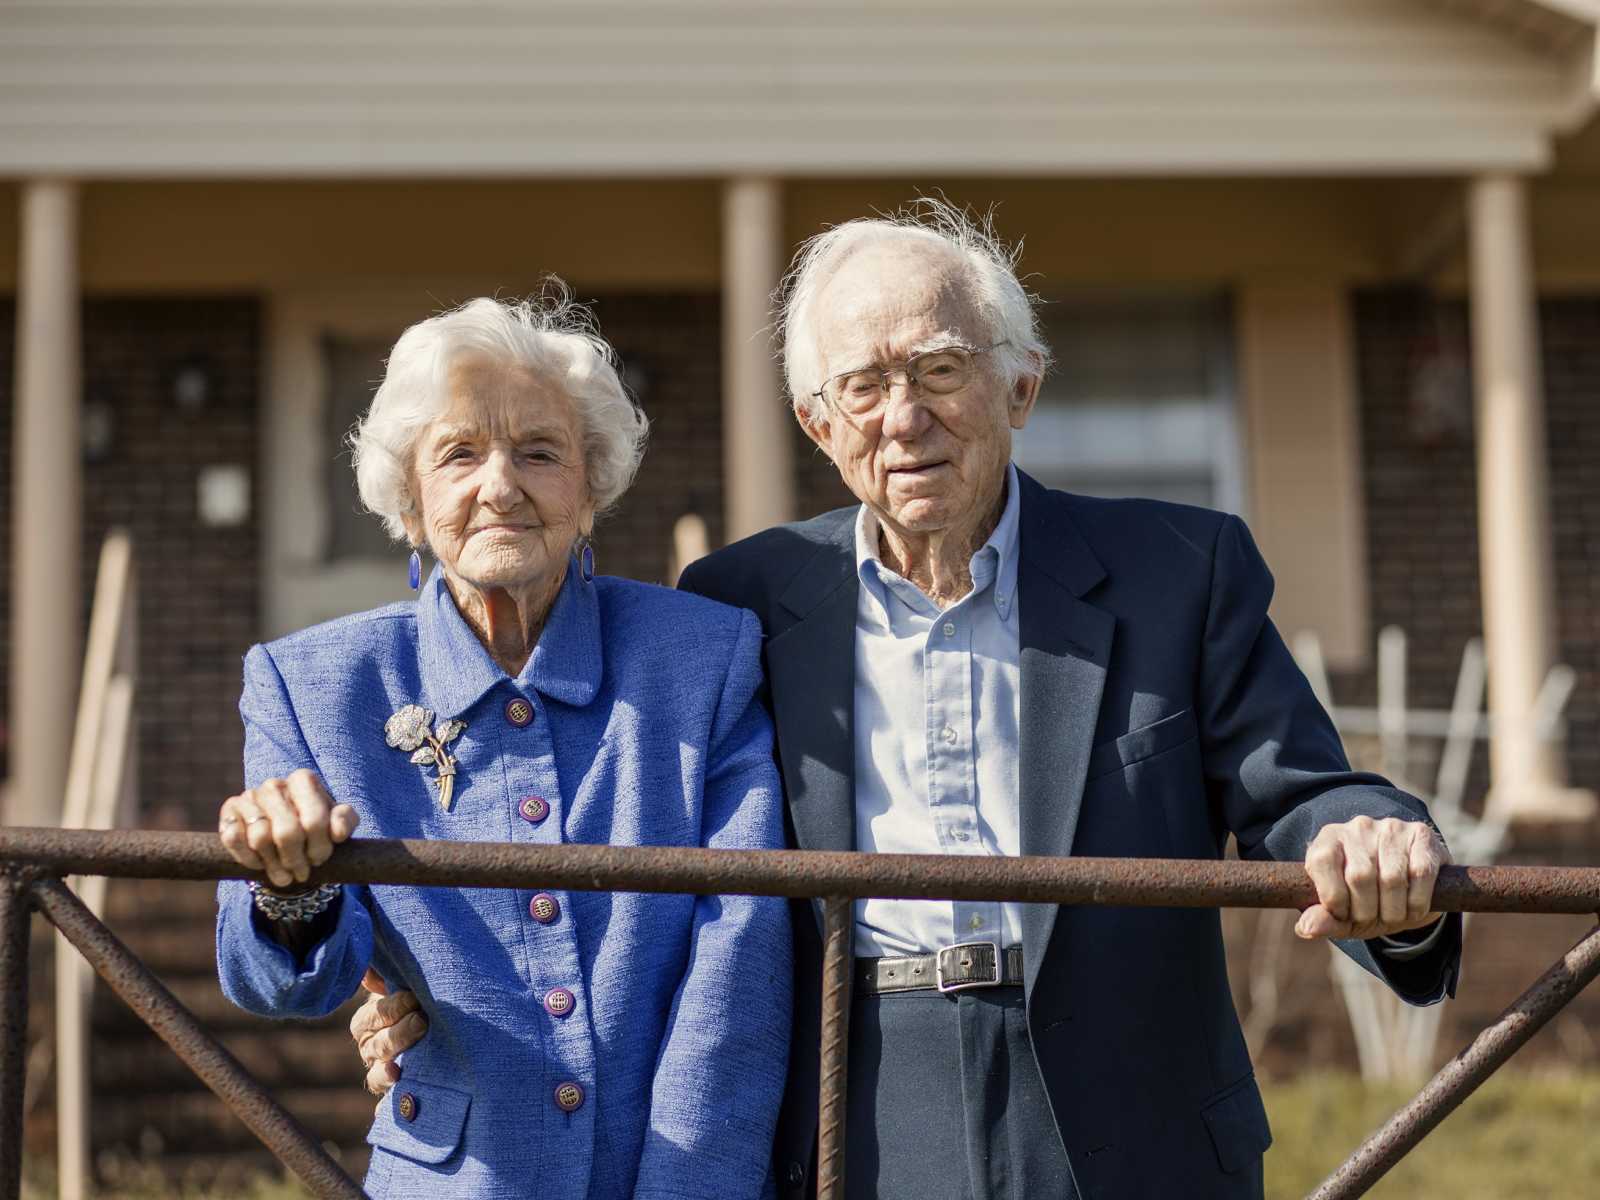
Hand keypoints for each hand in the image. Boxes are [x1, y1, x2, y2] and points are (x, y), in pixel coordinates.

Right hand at [218, 769, 358, 888]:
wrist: (284, 836)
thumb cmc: (315, 829)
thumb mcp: (338, 824)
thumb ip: (345, 822)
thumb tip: (337, 832)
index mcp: (304, 780)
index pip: (314, 821)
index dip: (320, 848)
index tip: (320, 859)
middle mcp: (274, 784)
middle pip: (287, 833)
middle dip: (297, 861)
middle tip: (302, 873)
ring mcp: (249, 796)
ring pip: (260, 838)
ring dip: (274, 865)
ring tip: (284, 876)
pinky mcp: (228, 811)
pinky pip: (233, 839)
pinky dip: (248, 859)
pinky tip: (260, 865)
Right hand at [351, 969, 427, 1095]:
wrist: (450, 1027)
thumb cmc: (425, 1000)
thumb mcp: (409, 984)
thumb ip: (390, 976)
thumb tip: (370, 970)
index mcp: (369, 1023)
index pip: (369, 1019)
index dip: (389, 1008)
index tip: (412, 997)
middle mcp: (373, 1049)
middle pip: (375, 1046)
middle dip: (397, 1033)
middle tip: (421, 1021)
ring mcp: (385, 1073)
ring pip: (378, 1074)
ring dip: (390, 1067)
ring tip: (406, 1059)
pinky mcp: (399, 1094)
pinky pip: (389, 1104)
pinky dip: (391, 1102)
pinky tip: (403, 1097)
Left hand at [1296, 816, 1448, 940]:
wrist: (1410, 886)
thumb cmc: (1368, 899)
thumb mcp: (1343, 914)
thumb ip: (1324, 920)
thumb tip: (1306, 928)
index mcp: (1328, 839)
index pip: (1322, 863)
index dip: (1333, 899)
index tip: (1343, 915)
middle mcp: (1358, 827)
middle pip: (1359, 876)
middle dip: (1366, 912)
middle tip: (1372, 919)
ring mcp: (1391, 828)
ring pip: (1392, 878)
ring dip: (1394, 912)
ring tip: (1392, 915)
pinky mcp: (1421, 835)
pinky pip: (1421, 873)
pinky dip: (1418, 902)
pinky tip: (1413, 907)